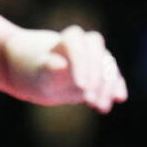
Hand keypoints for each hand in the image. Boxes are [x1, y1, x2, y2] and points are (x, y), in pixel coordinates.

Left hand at [4, 25, 127, 113]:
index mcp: (67, 39)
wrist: (30, 72)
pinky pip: (112, 76)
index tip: (81, 86)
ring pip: (107, 66)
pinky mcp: (100, 71)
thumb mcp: (34, 72)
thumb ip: (48, 68)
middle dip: (97, 77)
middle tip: (89, 99)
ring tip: (100, 108)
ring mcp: (94, 56)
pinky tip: (118, 99)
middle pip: (98, 53)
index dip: (83, 65)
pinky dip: (115, 86)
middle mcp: (84, 44)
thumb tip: (60, 64)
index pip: (78, 46)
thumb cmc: (29, 70)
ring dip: (107, 86)